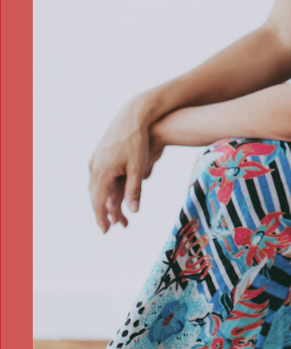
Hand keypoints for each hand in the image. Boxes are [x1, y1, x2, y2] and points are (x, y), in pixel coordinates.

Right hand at [88, 99, 165, 232]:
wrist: (132, 116)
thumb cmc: (137, 142)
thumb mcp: (138, 167)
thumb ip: (135, 189)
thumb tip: (133, 210)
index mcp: (102, 172)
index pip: (99, 202)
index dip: (102, 218)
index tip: (106, 231)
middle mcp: (94, 167)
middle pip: (95, 196)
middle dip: (103, 212)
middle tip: (111, 226)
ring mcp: (95, 160)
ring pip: (95, 186)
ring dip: (103, 200)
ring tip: (111, 213)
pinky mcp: (99, 155)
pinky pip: (98, 177)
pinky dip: (103, 188)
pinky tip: (108, 193)